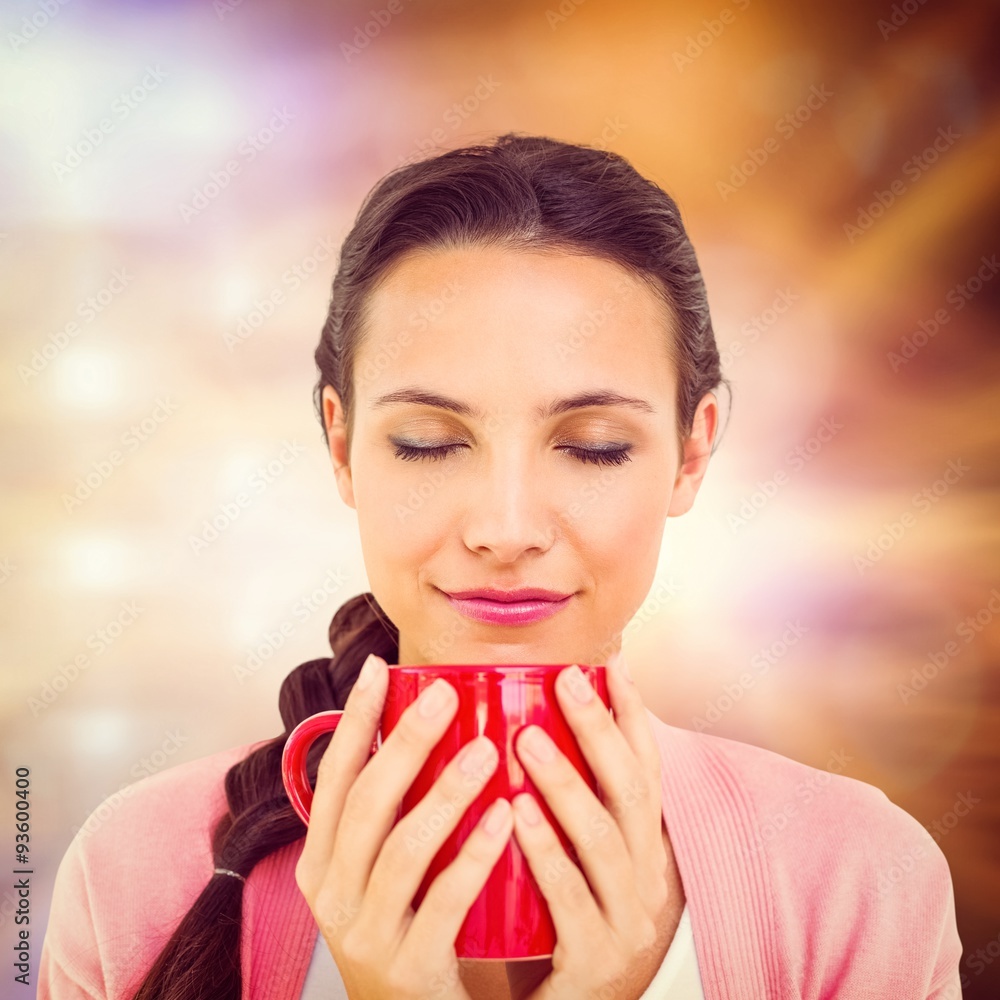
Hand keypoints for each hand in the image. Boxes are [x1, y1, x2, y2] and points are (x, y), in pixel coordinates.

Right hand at [294, 654, 513, 999]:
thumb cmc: (410, 928)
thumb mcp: (383, 873)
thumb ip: (395, 812)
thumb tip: (429, 725)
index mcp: (321, 861)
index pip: (333, 777)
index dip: (356, 720)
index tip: (380, 666)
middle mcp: (331, 893)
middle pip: (365, 804)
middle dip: (403, 743)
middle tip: (444, 694)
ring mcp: (364, 932)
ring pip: (401, 848)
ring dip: (445, 793)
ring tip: (485, 749)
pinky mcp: (407, 966)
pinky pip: (442, 902)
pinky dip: (474, 855)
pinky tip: (505, 817)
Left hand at [504, 652, 672, 999]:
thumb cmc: (575, 917)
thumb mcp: (589, 859)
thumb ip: (574, 800)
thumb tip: (534, 717)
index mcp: (646, 845)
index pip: (648, 768)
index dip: (633, 714)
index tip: (611, 662)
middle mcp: (647, 875)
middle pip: (630, 791)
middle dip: (600, 730)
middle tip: (565, 680)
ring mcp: (626, 918)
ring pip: (603, 840)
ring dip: (565, 783)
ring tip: (524, 738)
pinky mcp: (596, 958)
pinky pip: (568, 899)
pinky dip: (544, 853)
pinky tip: (515, 816)